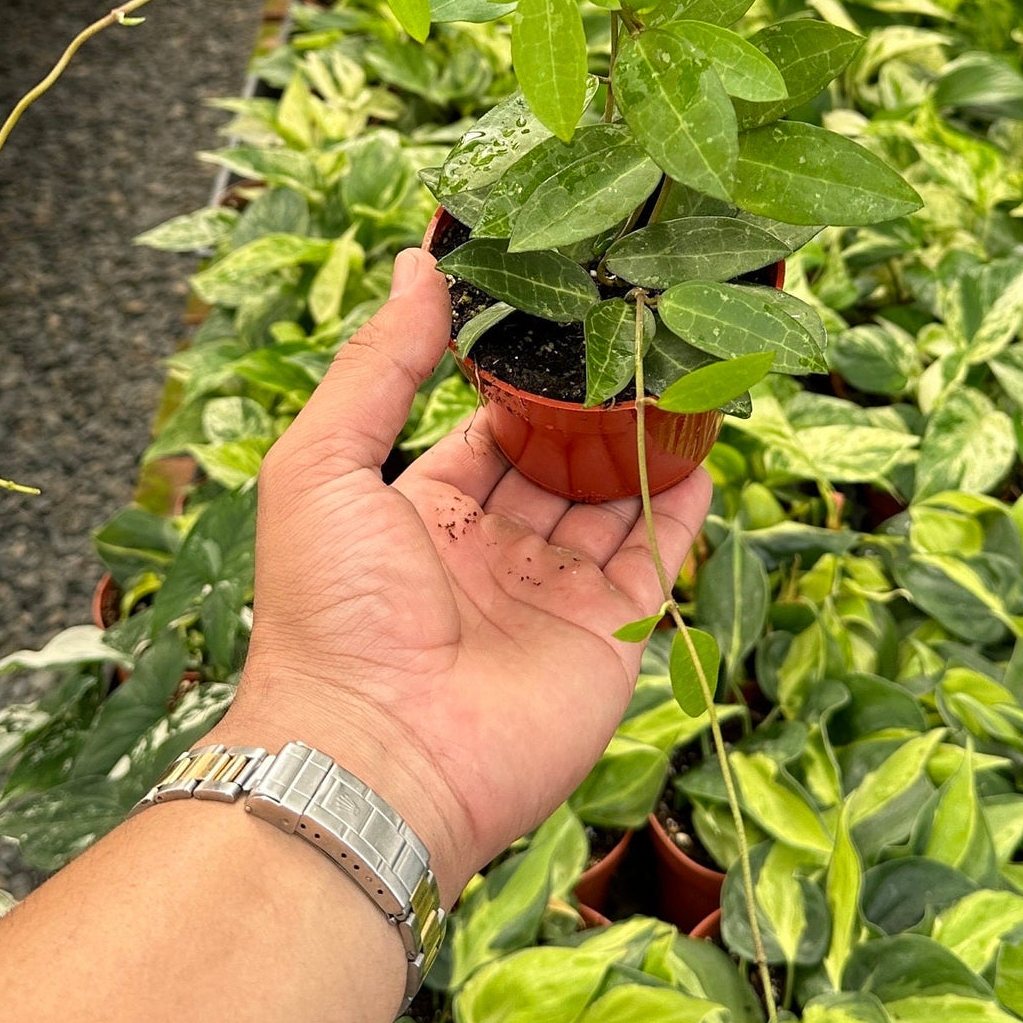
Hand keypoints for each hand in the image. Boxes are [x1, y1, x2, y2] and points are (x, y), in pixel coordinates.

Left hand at [217, 248, 712, 900]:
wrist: (378, 756)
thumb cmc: (330, 614)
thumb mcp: (322, 465)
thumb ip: (377, 366)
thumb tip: (416, 266)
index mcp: (419, 516)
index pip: (484, 432)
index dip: (519, 382)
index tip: (561, 318)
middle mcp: (490, 555)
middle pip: (555, 464)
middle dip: (592, 409)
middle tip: (635, 336)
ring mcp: (552, 597)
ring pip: (612, 503)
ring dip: (643, 445)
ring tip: (682, 372)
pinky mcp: (608, 637)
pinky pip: (655, 558)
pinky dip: (681, 505)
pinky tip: (700, 449)